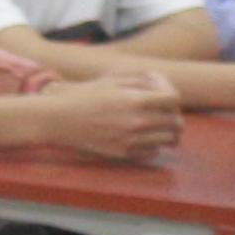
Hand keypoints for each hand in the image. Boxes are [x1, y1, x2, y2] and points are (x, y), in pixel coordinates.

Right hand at [13, 76, 181, 165]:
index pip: (174, 99)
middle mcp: (138, 121)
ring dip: (167, 132)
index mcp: (136, 100)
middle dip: (173, 115)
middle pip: (176, 122)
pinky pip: (153, 152)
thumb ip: (139, 81)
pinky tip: (142, 137)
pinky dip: (153, 145)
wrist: (58, 120)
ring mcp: (132, 139)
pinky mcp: (124, 153)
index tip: (162, 94)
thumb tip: (159, 84)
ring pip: (169, 139)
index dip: (170, 94)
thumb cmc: (83, 97)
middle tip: (165, 113)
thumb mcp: (110, 81)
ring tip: (158, 127)